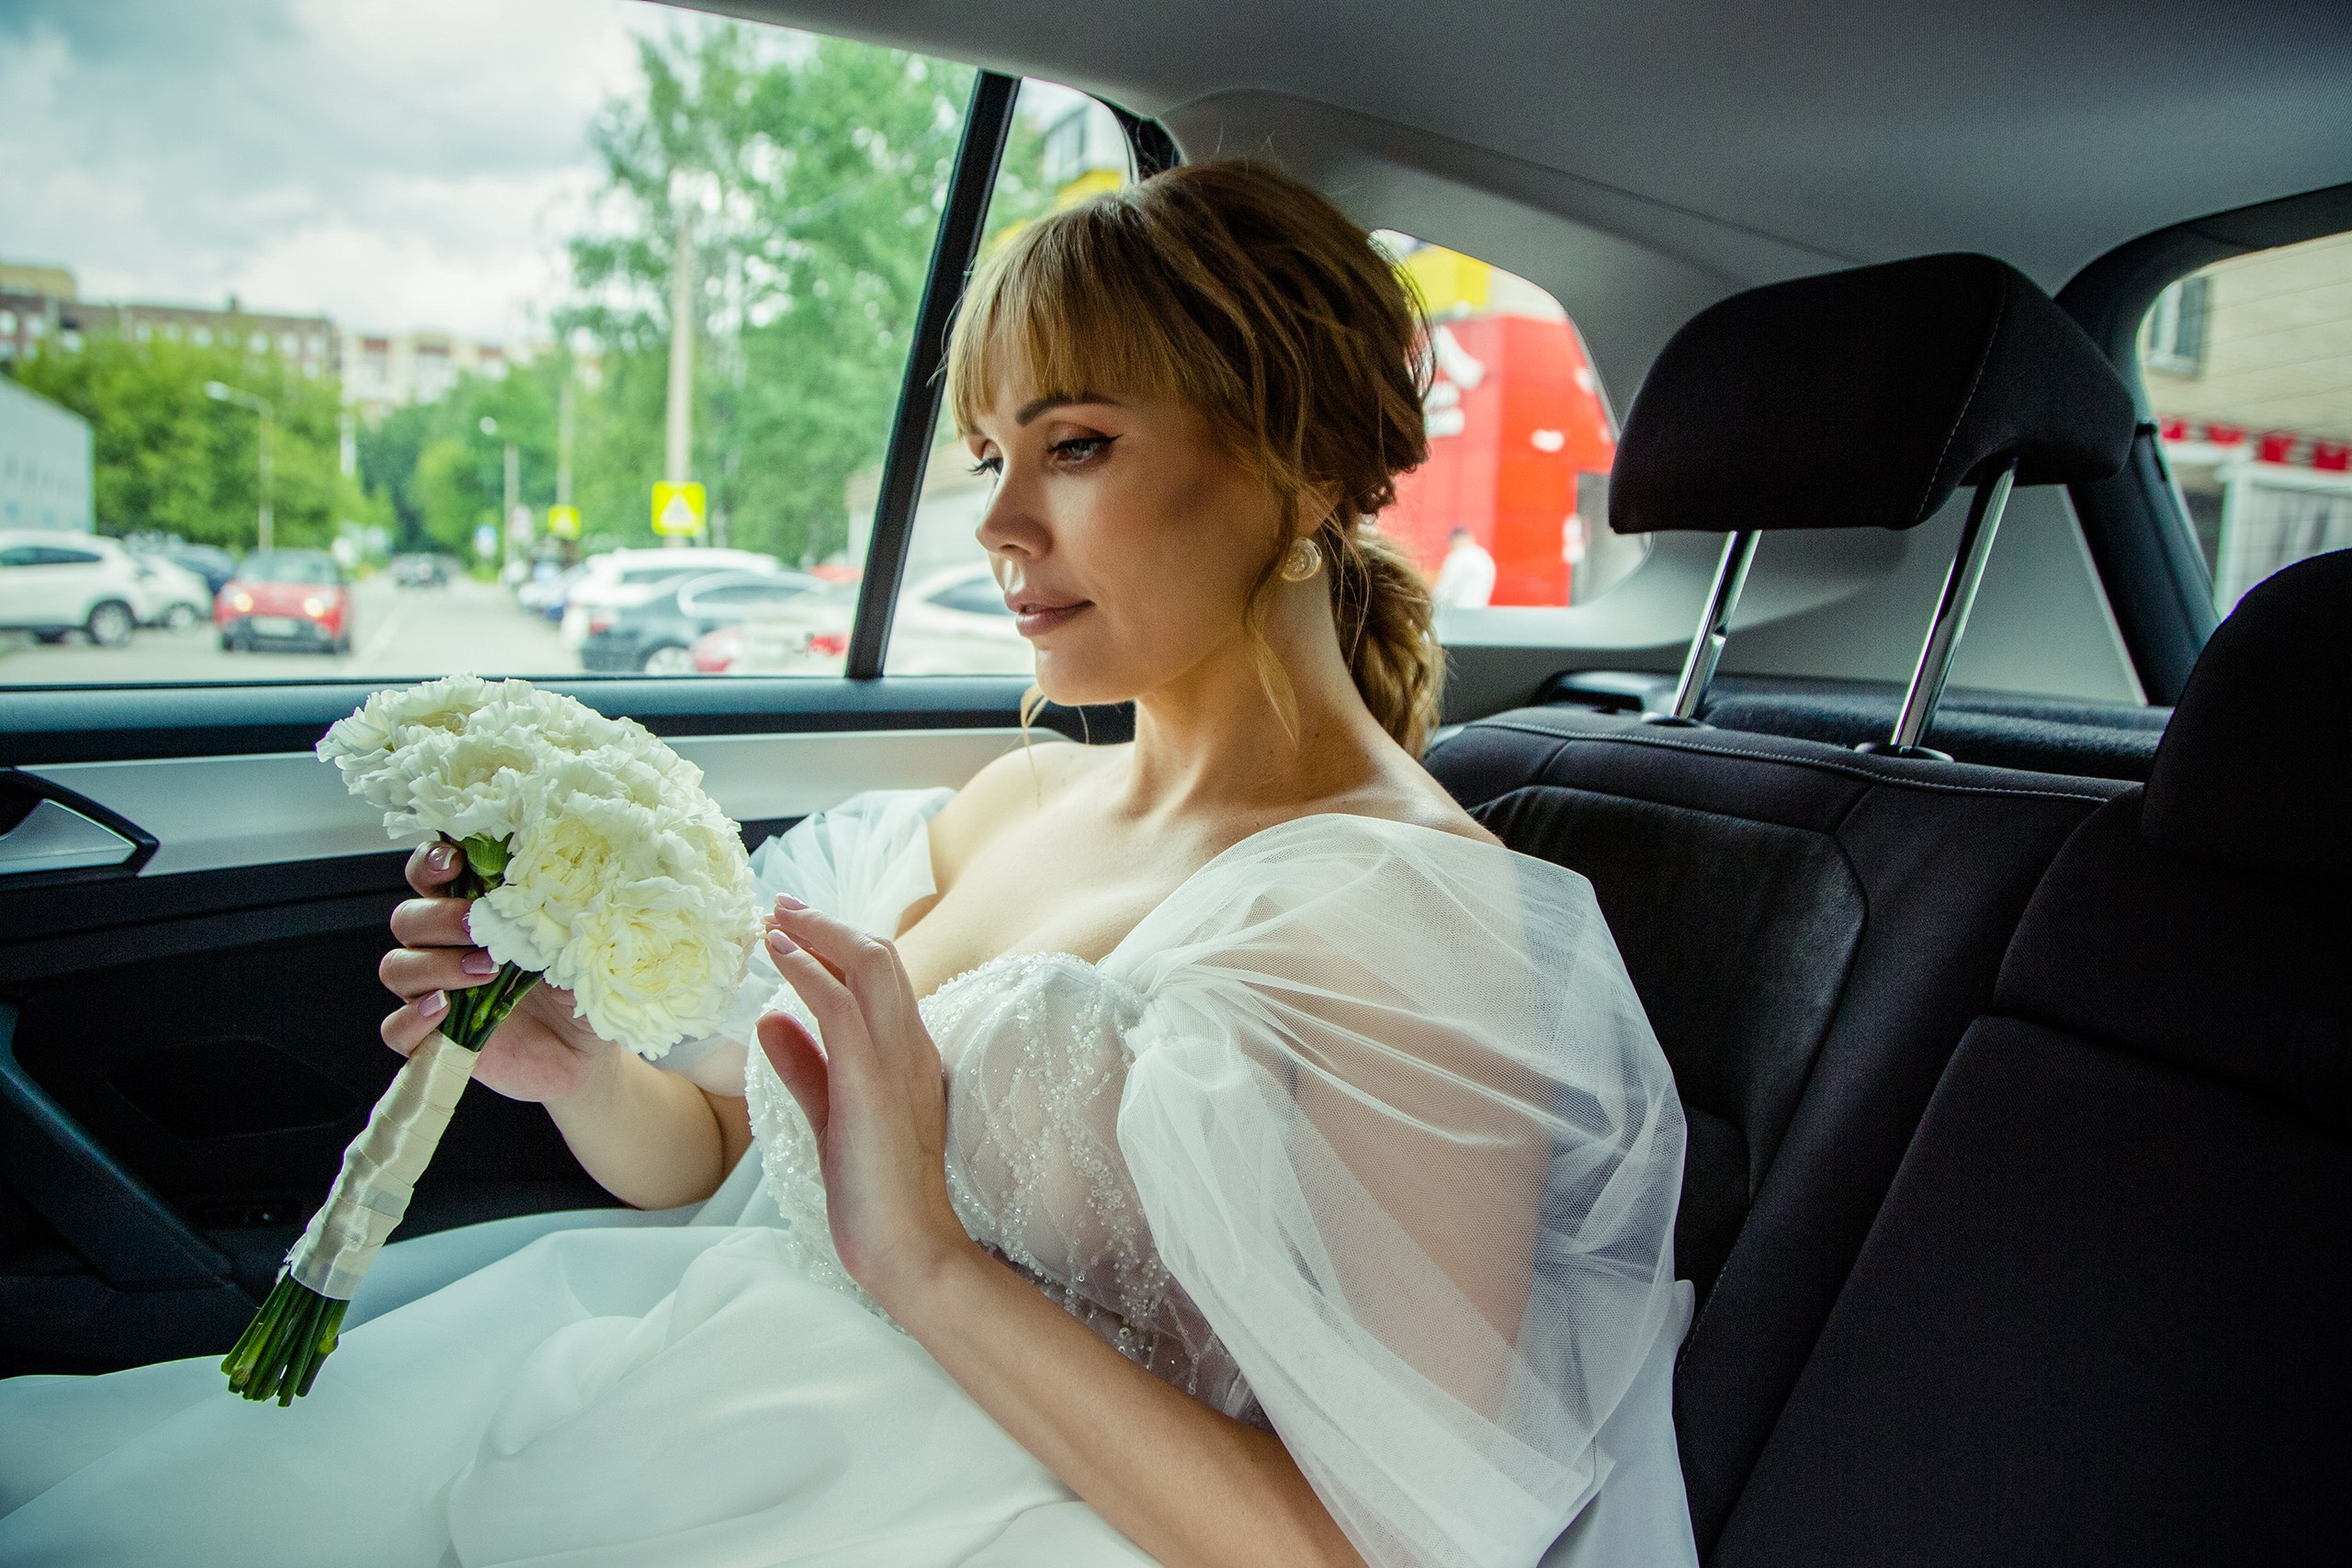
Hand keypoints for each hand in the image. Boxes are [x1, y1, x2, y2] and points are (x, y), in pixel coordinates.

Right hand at [378, 839, 617, 1104]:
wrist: (585, 1050)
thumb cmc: (579, 988)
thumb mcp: (578, 946)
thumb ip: (558, 917)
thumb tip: (559, 888)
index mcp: (475, 913)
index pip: (431, 875)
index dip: (431, 862)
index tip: (453, 861)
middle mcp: (445, 947)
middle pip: (408, 918)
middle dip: (439, 918)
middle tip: (478, 928)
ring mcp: (434, 991)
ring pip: (398, 968)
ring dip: (434, 965)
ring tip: (484, 973)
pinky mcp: (432, 1037)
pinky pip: (397, 1029)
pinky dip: (412, 1019)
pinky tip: (443, 1012)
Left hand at [756, 897, 973, 1305]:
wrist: (906, 1246)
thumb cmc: (873, 1191)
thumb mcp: (832, 1115)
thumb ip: (804, 1066)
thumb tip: (769, 1021)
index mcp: (909, 1053)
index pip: (881, 976)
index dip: (837, 942)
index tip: (793, 926)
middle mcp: (911, 1044)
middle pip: (879, 953)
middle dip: (827, 923)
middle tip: (780, 906)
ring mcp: (897, 1059)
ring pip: (869, 963)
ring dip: (817, 933)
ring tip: (774, 919)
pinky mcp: (870, 1080)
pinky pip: (840, 1005)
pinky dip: (808, 970)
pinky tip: (778, 956)